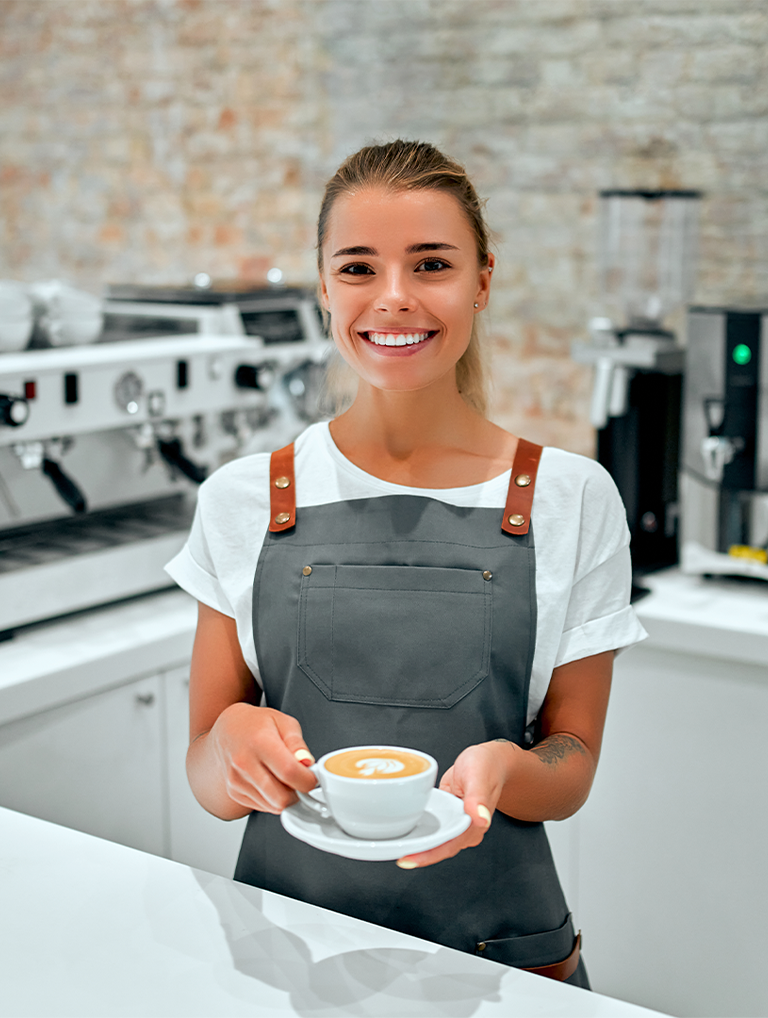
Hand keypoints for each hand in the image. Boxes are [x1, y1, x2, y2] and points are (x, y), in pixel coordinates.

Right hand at [205, 704, 317, 814]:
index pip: (289, 772)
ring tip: (285, 777)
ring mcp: (237, 781)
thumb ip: (298, 744)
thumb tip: (307, 763)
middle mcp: (244, 763)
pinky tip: (272, 782)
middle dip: (298, 792)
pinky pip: (263, 807)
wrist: (228, 730)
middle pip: (281, 797)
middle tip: (300, 779)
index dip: (308, 780)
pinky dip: (273, 799)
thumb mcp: (283, 722)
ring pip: (274, 806)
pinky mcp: (234, 792)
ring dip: (286, 796)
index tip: (312, 776)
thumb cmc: (256, 724)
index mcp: (260, 742)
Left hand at [396, 740, 520, 868]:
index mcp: (474, 826)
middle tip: (391, 851)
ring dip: (415, 842)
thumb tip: (480, 819)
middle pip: (437, 847)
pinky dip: (419, 828)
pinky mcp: (447, 816)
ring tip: (391, 844)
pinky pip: (432, 827)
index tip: (407, 859)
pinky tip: (402, 826)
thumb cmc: (487, 766)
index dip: (427, 855)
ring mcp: (455, 824)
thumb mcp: (479, 776)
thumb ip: (478, 798)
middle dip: (415, 852)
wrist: (490, 760)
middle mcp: (464, 829)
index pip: (448, 847)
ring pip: (433, 838)